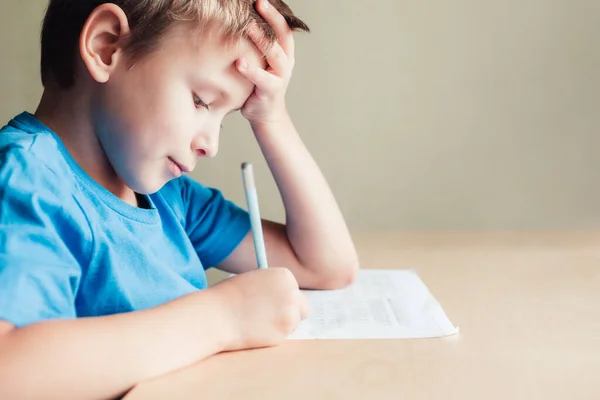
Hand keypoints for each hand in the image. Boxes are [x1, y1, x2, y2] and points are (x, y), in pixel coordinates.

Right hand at [211, 268, 308, 350]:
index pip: (294, 288)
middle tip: (276, 316)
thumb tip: (282, 296)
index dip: (285, 296)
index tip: (275, 301)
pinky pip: (283, 336)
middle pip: (303, 307)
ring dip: (282, 324)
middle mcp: (292, 294)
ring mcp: (289, 315)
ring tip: (259, 322)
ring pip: (294, 323)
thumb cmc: (229, 296)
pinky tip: (256, 330)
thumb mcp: (255, 279)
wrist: (217, 315)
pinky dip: (274, 335)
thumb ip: (272, 286)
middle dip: (292, 312)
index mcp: (285, 276)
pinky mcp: (282, 334)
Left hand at [236, 0, 294, 125]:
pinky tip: (239, 62)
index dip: (275, 14)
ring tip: (247, 26)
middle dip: (271, 19)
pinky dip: (251, 70)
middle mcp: (286, 64)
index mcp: (284, 54)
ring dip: (262, 39)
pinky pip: (263, 79)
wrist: (265, 114)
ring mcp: (281, 78)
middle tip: (258, 3)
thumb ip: (255, 47)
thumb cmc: (257, 85)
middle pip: (282, 37)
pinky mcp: (272, 92)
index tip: (262, 0)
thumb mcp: (259, 62)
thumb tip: (236, 23)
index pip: (284, 29)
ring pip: (276, 55)